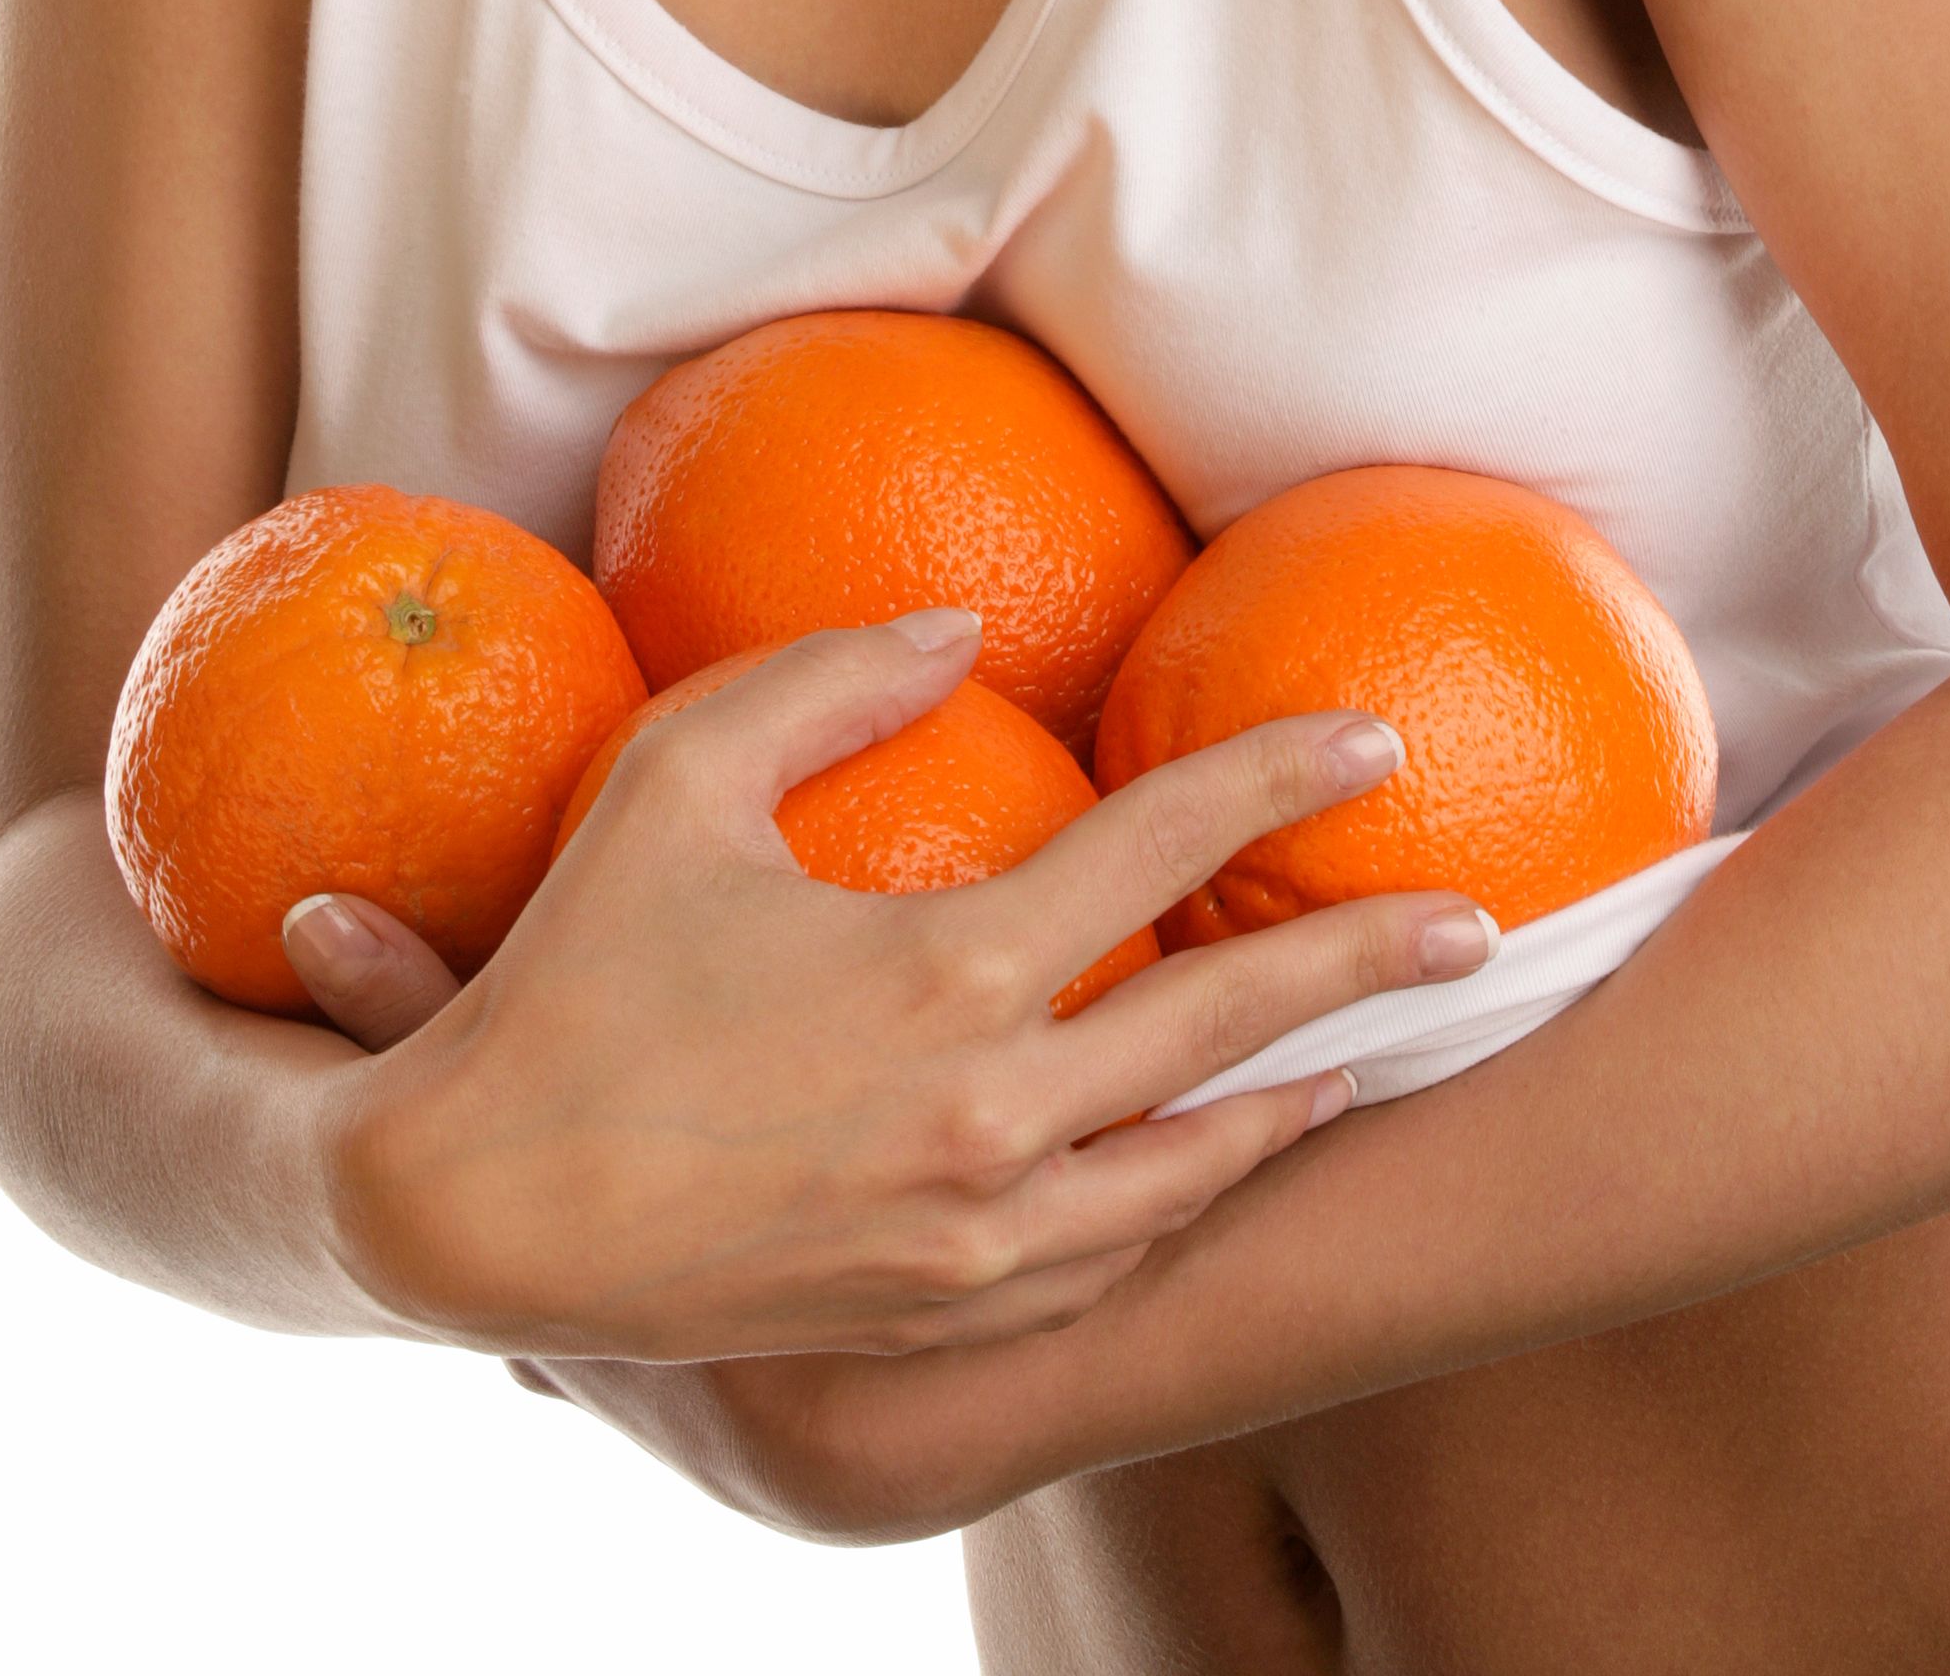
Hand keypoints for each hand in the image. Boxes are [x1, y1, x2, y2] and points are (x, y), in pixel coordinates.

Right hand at [289, 611, 1492, 1361]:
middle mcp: (986, 1117)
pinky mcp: (931, 1320)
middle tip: (1478, 927)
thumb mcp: (679, 779)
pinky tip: (1209, 1170)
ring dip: (1290, 1106)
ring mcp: (967, 1238)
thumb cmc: (569, 976)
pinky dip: (1178, 1212)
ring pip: (1188, 1174)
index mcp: (944, 971)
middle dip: (1365, 964)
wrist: (471, 1214)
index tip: (1370, 742)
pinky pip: (1101, 1269)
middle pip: (1230, 1024)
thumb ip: (834, 678)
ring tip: (1364, 1056)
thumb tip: (966, 630)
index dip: (1274, 782)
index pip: (1161, 849)